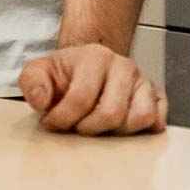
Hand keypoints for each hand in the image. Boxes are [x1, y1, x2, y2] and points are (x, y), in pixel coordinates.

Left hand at [18, 42, 166, 134]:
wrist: (87, 68)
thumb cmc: (66, 74)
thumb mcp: (40, 71)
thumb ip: (32, 82)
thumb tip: (41, 100)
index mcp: (95, 56)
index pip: (81, 97)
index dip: (63, 118)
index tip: (52, 123)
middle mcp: (123, 66)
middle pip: (111, 113)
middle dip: (89, 129)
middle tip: (76, 127)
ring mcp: (142, 82)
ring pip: (138, 119)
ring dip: (115, 132)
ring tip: (97, 126)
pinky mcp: (156, 98)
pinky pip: (157, 121)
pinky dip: (140, 131)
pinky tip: (119, 128)